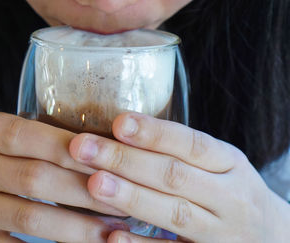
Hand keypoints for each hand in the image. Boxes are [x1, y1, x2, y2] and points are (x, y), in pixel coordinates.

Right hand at [0, 112, 127, 242]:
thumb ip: (29, 137)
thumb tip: (90, 146)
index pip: (32, 135)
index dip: (73, 148)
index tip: (113, 158)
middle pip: (38, 178)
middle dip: (88, 191)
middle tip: (128, 199)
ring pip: (30, 218)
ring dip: (77, 228)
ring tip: (112, 231)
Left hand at [69, 112, 289, 242]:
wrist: (274, 236)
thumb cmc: (231, 191)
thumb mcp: (220, 164)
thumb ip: (181, 151)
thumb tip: (121, 128)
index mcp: (229, 163)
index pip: (191, 143)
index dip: (154, 133)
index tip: (117, 122)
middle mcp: (228, 196)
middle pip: (174, 175)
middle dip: (126, 160)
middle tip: (83, 147)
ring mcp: (219, 232)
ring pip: (174, 213)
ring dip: (132, 197)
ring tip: (95, 183)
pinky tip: (113, 236)